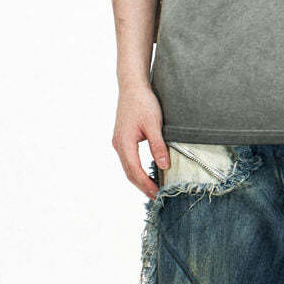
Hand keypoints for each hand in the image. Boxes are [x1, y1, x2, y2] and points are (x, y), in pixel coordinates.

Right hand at [113, 83, 169, 198]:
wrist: (132, 86)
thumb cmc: (143, 102)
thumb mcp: (154, 124)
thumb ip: (158, 146)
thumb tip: (164, 166)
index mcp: (124, 143)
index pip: (134, 171)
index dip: (146, 185)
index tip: (158, 195)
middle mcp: (119, 145)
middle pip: (130, 172)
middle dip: (143, 186)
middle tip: (157, 197)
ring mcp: (119, 142)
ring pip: (129, 166)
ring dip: (140, 179)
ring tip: (154, 188)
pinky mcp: (123, 138)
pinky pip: (129, 159)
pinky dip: (137, 169)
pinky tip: (147, 172)